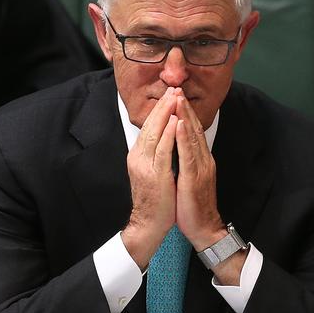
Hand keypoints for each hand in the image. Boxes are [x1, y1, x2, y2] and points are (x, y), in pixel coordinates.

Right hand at [122, 87, 177, 268]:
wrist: (148, 224)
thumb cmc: (155, 199)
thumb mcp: (152, 171)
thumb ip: (154, 154)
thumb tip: (162, 137)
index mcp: (138, 155)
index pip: (148, 127)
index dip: (159, 110)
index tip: (170, 95)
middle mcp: (138, 157)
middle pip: (150, 125)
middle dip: (163, 106)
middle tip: (173, 88)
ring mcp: (146, 165)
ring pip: (155, 133)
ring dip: (166, 114)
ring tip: (175, 98)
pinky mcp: (156, 175)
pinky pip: (162, 150)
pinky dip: (168, 134)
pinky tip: (174, 121)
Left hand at [173, 89, 225, 250]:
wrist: (204, 228)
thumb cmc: (193, 206)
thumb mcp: (189, 179)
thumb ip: (186, 162)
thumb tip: (177, 148)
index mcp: (201, 160)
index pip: (193, 131)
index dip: (185, 113)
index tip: (176, 97)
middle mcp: (203, 160)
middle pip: (195, 128)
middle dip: (185, 108)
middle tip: (176, 89)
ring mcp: (201, 167)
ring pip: (193, 137)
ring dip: (185, 116)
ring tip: (177, 99)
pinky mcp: (195, 177)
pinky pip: (189, 154)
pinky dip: (184, 138)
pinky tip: (180, 125)